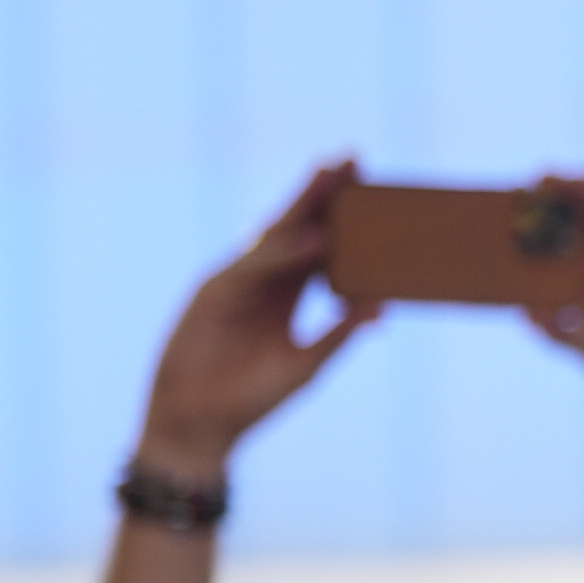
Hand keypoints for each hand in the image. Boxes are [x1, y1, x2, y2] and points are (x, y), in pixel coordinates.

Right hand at [134, 161, 372, 484]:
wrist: (202, 425)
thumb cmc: (252, 399)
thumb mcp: (306, 364)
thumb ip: (337, 335)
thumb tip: (381, 311)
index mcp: (287, 294)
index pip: (320, 246)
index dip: (343, 217)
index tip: (375, 187)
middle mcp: (263, 282)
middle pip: (297, 227)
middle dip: (323, 193)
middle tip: (354, 157)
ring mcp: (236, 283)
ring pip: (273, 235)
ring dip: (303, 206)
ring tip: (333, 175)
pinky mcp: (213, 294)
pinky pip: (253, 268)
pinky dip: (283, 254)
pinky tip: (314, 241)